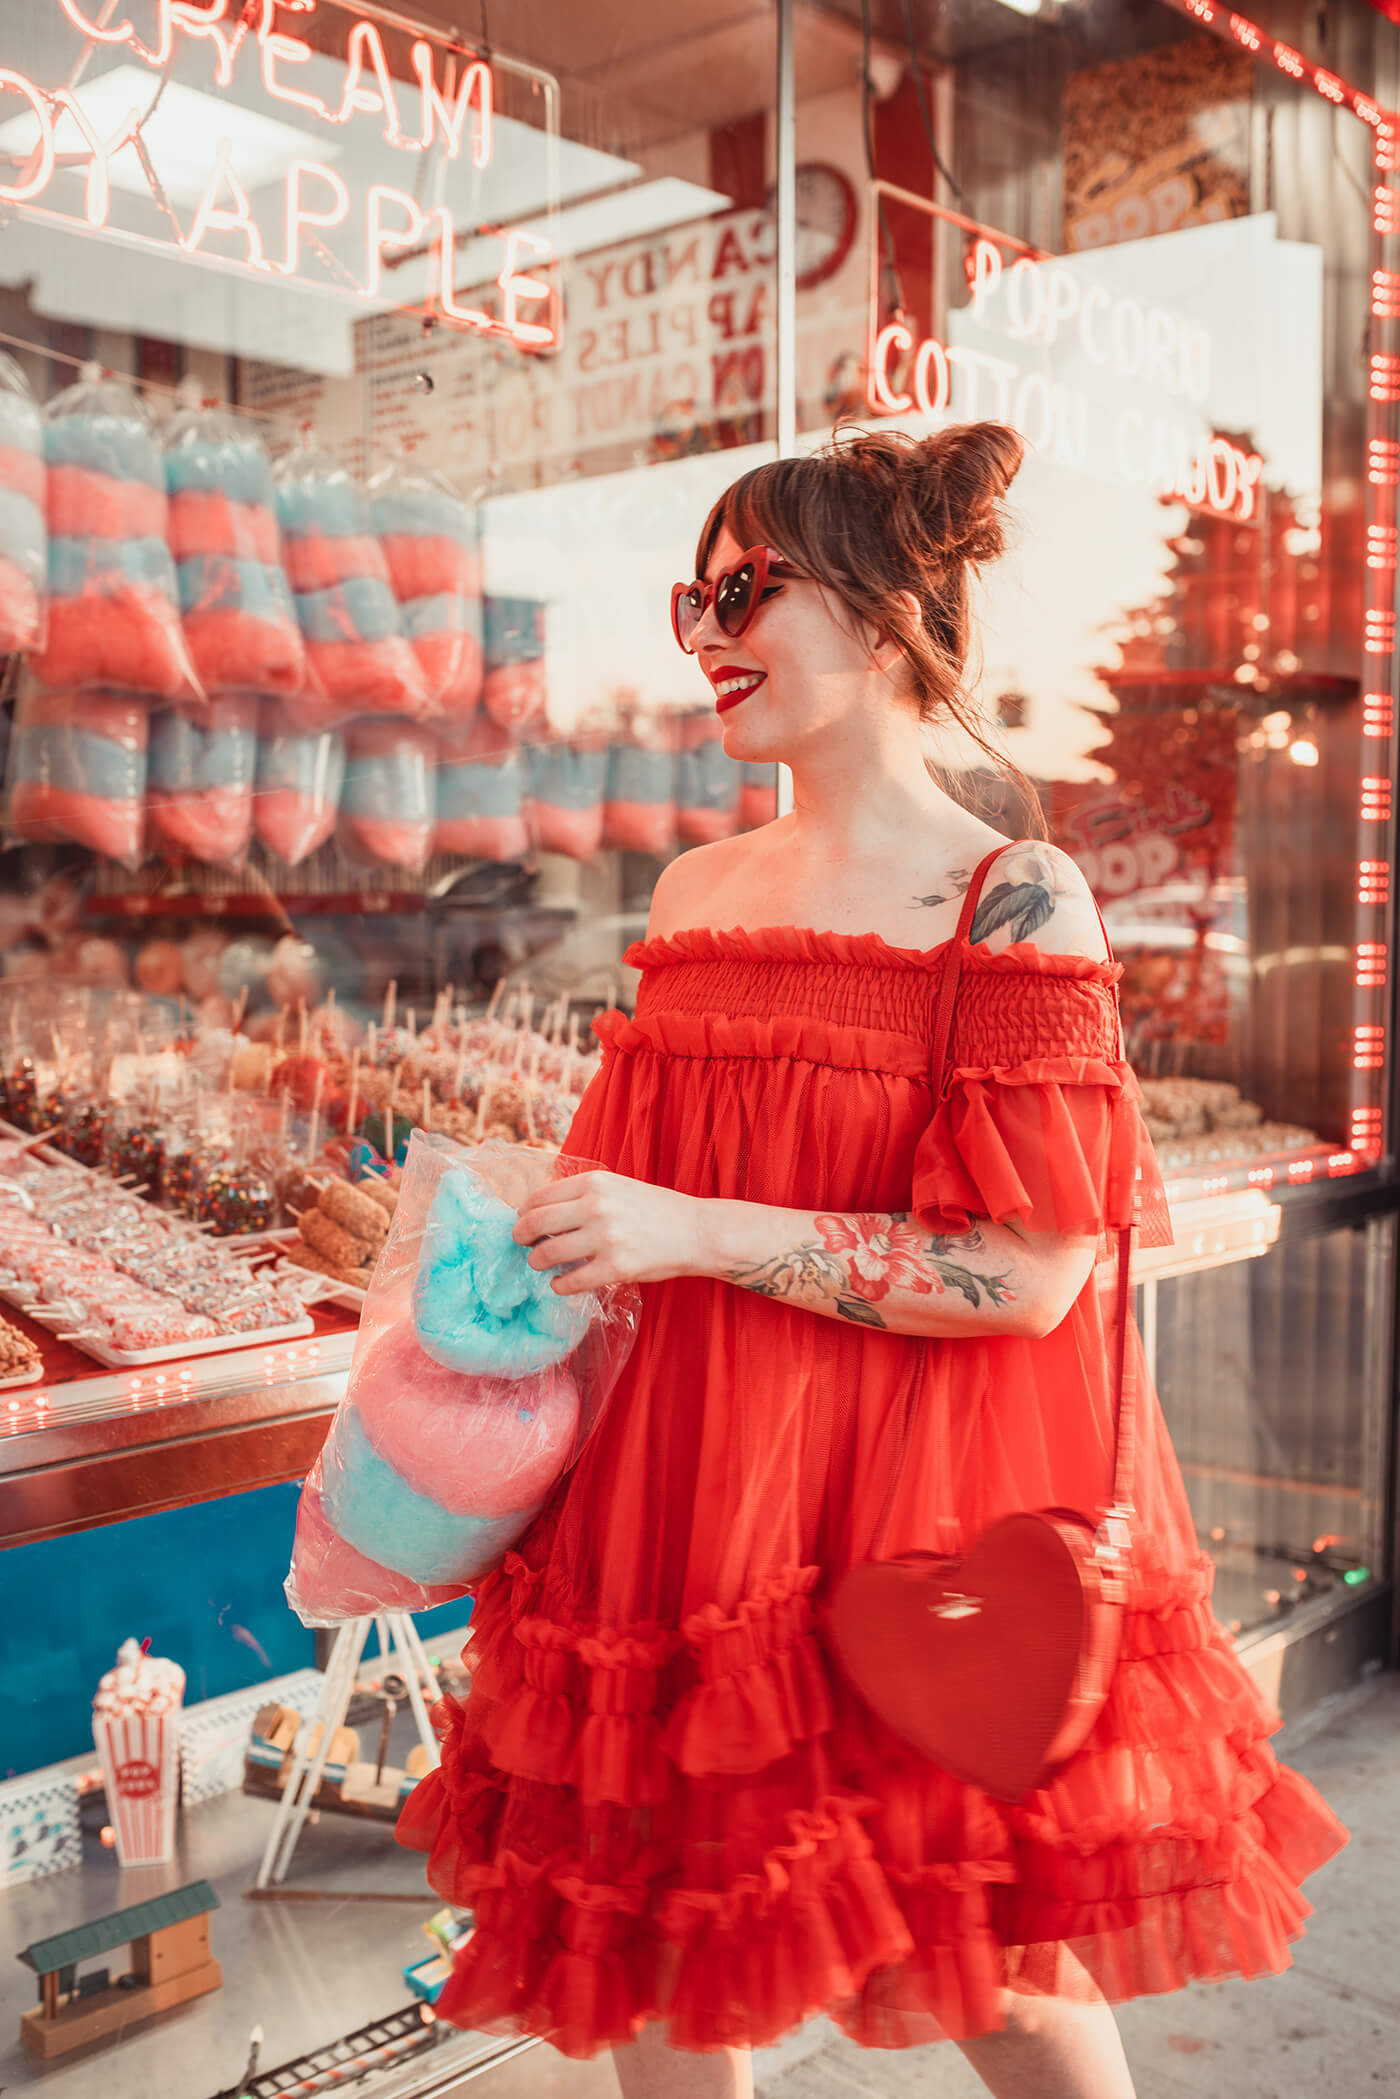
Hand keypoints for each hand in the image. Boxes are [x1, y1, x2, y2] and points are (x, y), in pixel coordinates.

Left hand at [512, 1171, 705, 1292]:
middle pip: (534, 1224)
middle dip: (521, 1238)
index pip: (539, 1197)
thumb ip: (582, 1194)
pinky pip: (569, 1282)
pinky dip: (558, 1285)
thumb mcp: (617, 1186)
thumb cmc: (655, 1210)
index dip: (523, 1213)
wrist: (696, 1232)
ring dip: (537, 1262)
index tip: (523, 1223)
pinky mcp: (615, 1268)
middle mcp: (595, 1206)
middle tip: (522, 1245)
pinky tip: (560, 1283)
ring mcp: (605, 1238)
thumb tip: (539, 1210)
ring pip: (546, 1254)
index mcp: (594, 1182)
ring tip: (542, 1265)